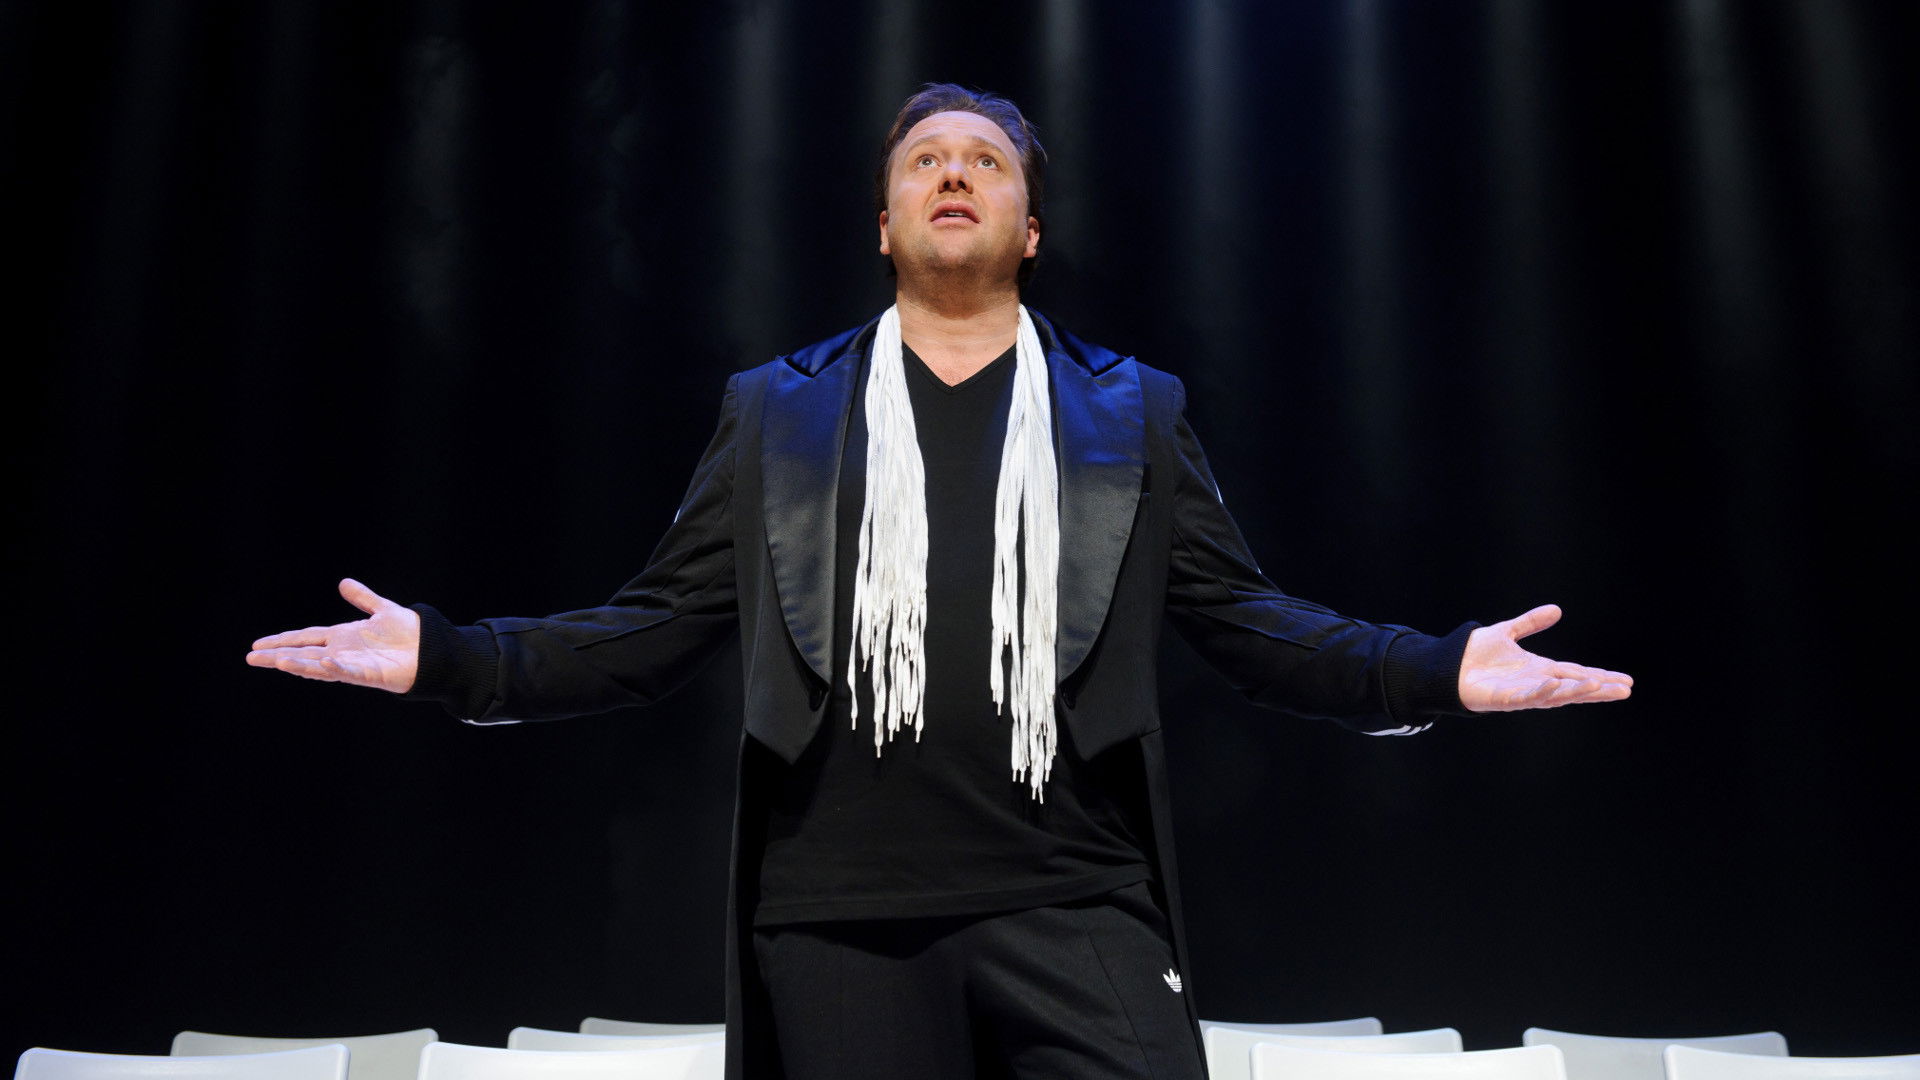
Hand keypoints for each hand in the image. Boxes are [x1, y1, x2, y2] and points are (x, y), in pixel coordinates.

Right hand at [246, 578, 420, 692]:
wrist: (433, 650)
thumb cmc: (410, 634)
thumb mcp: (382, 610)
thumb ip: (363, 598)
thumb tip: (344, 583)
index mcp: (342, 637)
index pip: (305, 638)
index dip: (282, 640)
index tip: (257, 644)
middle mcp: (343, 653)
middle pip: (303, 654)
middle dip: (278, 656)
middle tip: (251, 658)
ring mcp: (354, 665)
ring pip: (319, 666)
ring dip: (299, 664)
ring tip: (276, 661)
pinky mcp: (370, 675)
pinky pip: (350, 673)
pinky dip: (336, 669)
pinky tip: (322, 664)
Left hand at [1458, 604, 1631, 712]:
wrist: (1444, 666)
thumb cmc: (1474, 655)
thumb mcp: (1507, 632)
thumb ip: (1530, 622)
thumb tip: (1556, 610)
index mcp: (1538, 669)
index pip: (1576, 673)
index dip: (1600, 676)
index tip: (1626, 681)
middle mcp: (1534, 683)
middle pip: (1573, 687)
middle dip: (1598, 689)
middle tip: (1625, 690)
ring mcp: (1521, 692)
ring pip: (1555, 695)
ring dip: (1576, 691)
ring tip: (1599, 686)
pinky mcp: (1503, 699)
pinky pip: (1526, 697)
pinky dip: (1542, 692)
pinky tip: (1556, 686)